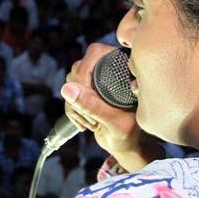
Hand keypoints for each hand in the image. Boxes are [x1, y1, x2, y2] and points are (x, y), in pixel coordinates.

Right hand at [61, 43, 141, 157]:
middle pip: (79, 67)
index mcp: (124, 68)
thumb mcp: (114, 121)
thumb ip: (93, 106)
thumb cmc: (130, 133)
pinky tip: (86, 122)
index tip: (88, 97)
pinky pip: (69, 94)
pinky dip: (73, 111)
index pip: (95, 53)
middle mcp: (110, 68)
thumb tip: (68, 89)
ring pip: (71, 82)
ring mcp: (97, 79)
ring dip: (76, 106)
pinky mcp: (88, 90)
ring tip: (92, 122)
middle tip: (92, 116)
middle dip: (80, 95)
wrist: (126, 144)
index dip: (86, 73)